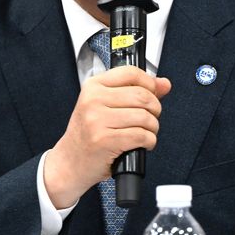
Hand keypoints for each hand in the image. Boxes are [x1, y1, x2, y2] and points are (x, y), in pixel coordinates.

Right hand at [42, 65, 170, 207]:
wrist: (69, 162)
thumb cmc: (88, 134)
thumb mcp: (105, 106)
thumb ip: (135, 91)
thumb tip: (164, 83)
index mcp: (93, 86)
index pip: (130, 73)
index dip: (149, 83)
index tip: (153, 93)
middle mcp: (93, 100)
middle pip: (142, 95)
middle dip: (155, 108)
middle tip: (151, 118)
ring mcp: (97, 120)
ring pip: (144, 116)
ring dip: (153, 127)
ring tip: (146, 132)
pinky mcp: (105, 140)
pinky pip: (141, 135)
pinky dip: (149, 141)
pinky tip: (142, 144)